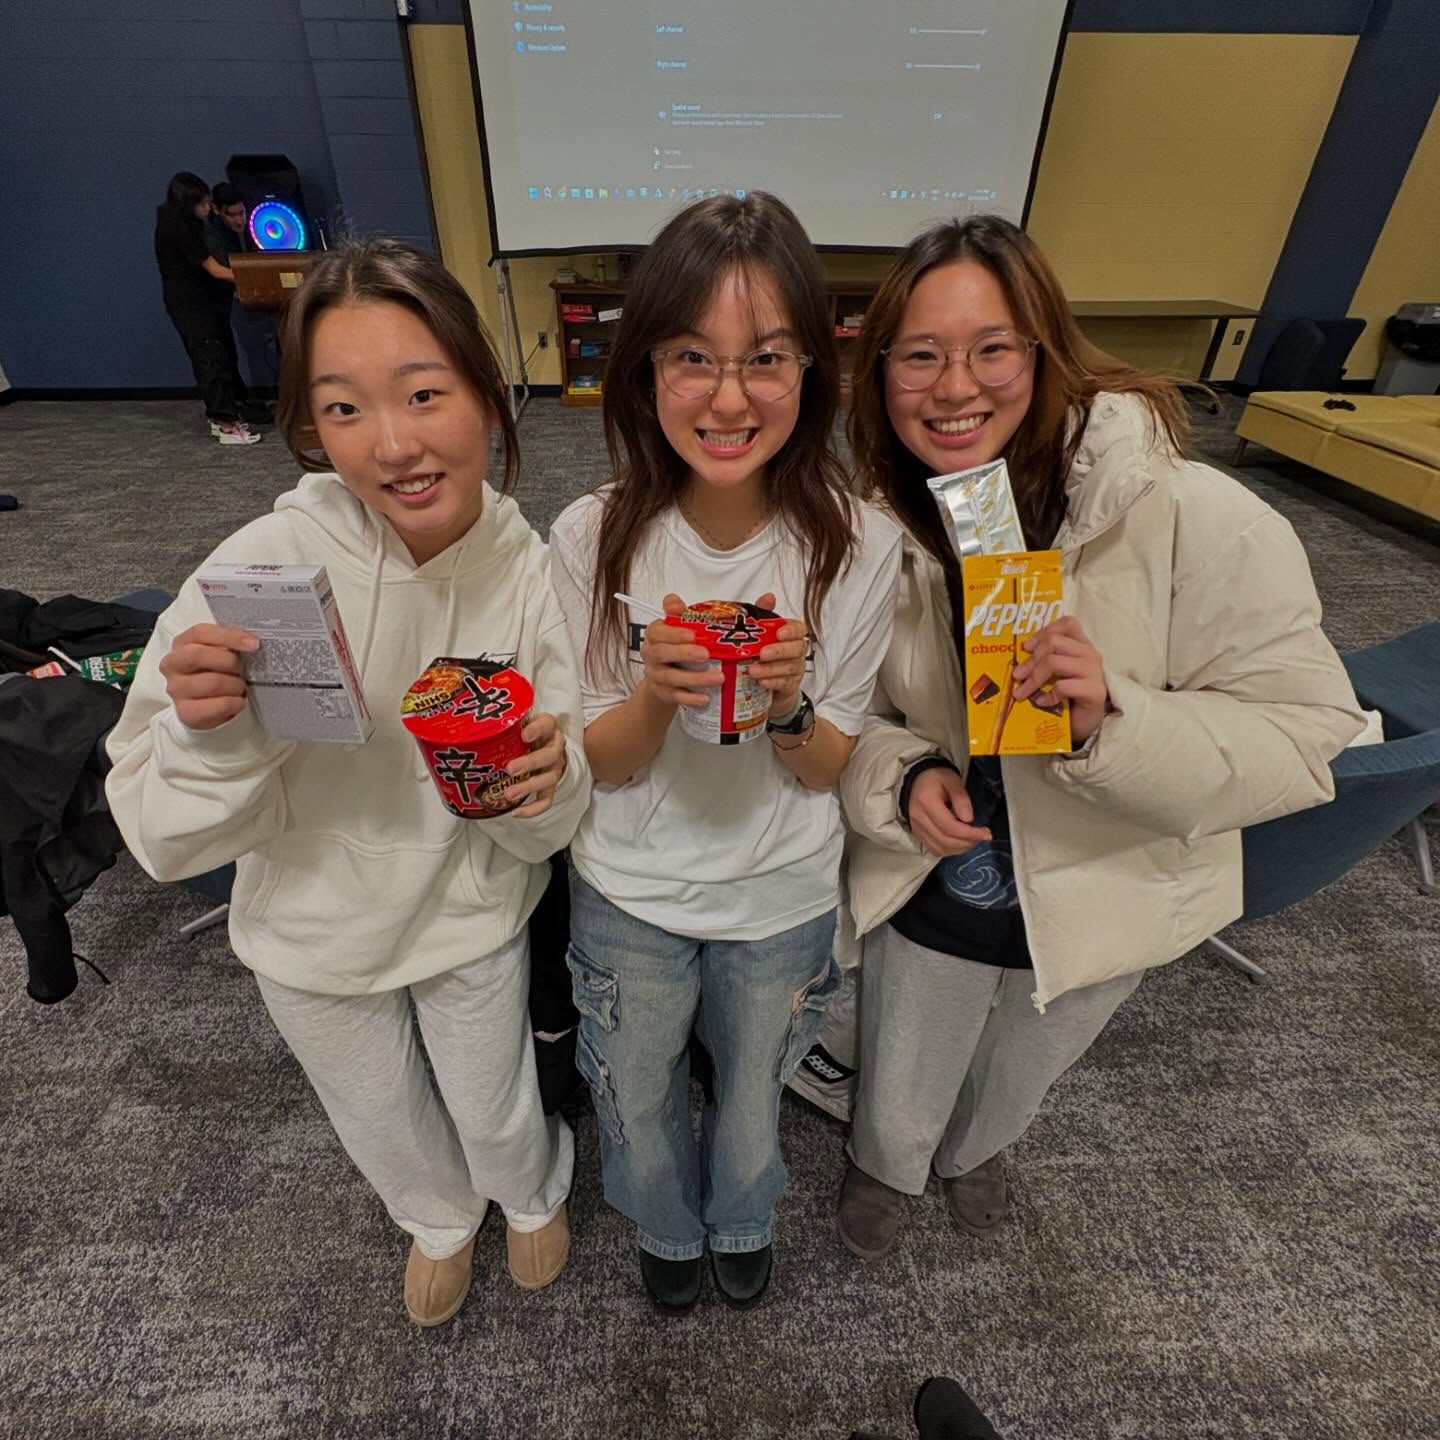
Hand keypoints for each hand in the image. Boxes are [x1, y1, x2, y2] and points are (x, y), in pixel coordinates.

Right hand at [160, 624, 258, 730]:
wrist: (203, 705)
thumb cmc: (213, 672)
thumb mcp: (218, 651)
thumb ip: (228, 642)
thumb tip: (251, 641)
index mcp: (181, 644)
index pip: (201, 633)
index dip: (229, 636)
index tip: (253, 644)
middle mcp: (172, 665)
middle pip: (199, 655)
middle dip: (229, 662)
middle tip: (241, 669)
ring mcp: (176, 689)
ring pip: (213, 682)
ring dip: (235, 685)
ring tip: (238, 687)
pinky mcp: (186, 712)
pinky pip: (220, 705)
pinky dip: (236, 702)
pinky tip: (237, 700)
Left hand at [504, 712, 567, 817]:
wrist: (543, 745)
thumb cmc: (525, 732)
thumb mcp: (518, 722)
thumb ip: (503, 720)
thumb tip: (471, 721)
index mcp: (547, 728)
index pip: (547, 724)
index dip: (537, 729)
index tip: (524, 735)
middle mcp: (554, 747)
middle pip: (549, 755)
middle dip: (530, 763)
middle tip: (510, 769)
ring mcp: (554, 768)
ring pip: (548, 779)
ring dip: (528, 787)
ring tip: (509, 794)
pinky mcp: (551, 786)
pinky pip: (546, 800)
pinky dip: (533, 809)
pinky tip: (516, 812)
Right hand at [639, 593, 721, 708]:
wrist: (664, 678)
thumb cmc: (677, 646)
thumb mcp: (681, 627)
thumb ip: (682, 613)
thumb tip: (682, 600)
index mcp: (655, 635)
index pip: (656, 631)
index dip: (672, 633)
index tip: (692, 634)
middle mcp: (651, 655)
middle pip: (661, 654)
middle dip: (684, 653)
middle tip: (706, 654)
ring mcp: (656, 675)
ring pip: (671, 677)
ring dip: (695, 678)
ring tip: (718, 678)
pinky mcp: (663, 693)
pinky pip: (675, 696)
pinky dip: (690, 698)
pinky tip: (706, 698)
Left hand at [746, 591, 808, 715]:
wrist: (766, 684)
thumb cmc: (764, 655)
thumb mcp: (760, 633)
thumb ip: (764, 614)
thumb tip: (768, 597)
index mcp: (790, 635)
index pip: (799, 629)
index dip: (791, 630)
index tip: (779, 633)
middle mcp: (796, 652)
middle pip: (797, 649)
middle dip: (779, 651)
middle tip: (762, 653)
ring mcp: (795, 669)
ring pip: (789, 667)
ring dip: (771, 668)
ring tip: (752, 670)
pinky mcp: (789, 686)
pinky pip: (785, 683)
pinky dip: (773, 682)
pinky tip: (761, 681)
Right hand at [907, 767, 991, 857]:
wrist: (918, 780)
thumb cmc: (937, 778)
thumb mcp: (952, 779)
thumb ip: (960, 797)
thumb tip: (969, 819)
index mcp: (926, 802)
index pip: (949, 826)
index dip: (970, 833)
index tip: (986, 833)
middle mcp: (918, 818)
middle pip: (945, 840)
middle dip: (968, 842)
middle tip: (982, 836)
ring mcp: (916, 828)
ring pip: (940, 848)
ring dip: (960, 848)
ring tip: (973, 839)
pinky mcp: (918, 834)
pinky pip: (935, 850)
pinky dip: (951, 850)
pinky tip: (961, 842)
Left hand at [1013, 616, 1109, 745]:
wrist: (1085, 724)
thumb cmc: (1068, 697)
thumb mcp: (1056, 674)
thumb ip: (1046, 660)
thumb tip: (1018, 659)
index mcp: (1082, 646)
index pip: (1067, 624)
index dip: (1044, 632)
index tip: (1026, 647)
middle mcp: (1090, 654)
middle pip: (1054, 642)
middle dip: (1030, 660)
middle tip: (1017, 676)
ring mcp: (1094, 672)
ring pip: (1054, 662)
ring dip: (1033, 678)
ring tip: (1023, 692)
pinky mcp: (1094, 691)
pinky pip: (1062, 686)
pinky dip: (1047, 695)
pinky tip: (1042, 702)